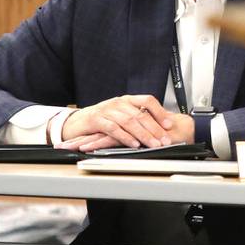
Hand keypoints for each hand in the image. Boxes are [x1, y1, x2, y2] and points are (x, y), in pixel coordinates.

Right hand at [58, 95, 174, 150]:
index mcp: (127, 100)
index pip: (148, 100)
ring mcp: (107, 110)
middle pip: (141, 114)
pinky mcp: (96, 120)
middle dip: (155, 128)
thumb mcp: (120, 116)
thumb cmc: (101, 120)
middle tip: (165, 140)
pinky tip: (133, 144)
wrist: (75, 122)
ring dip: (143, 134)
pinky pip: (114, 129)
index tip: (169, 124)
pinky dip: (125, 137)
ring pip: (129, 122)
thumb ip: (136, 120)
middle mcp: (118, 102)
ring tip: (153, 144)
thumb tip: (158, 128)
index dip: (159, 112)